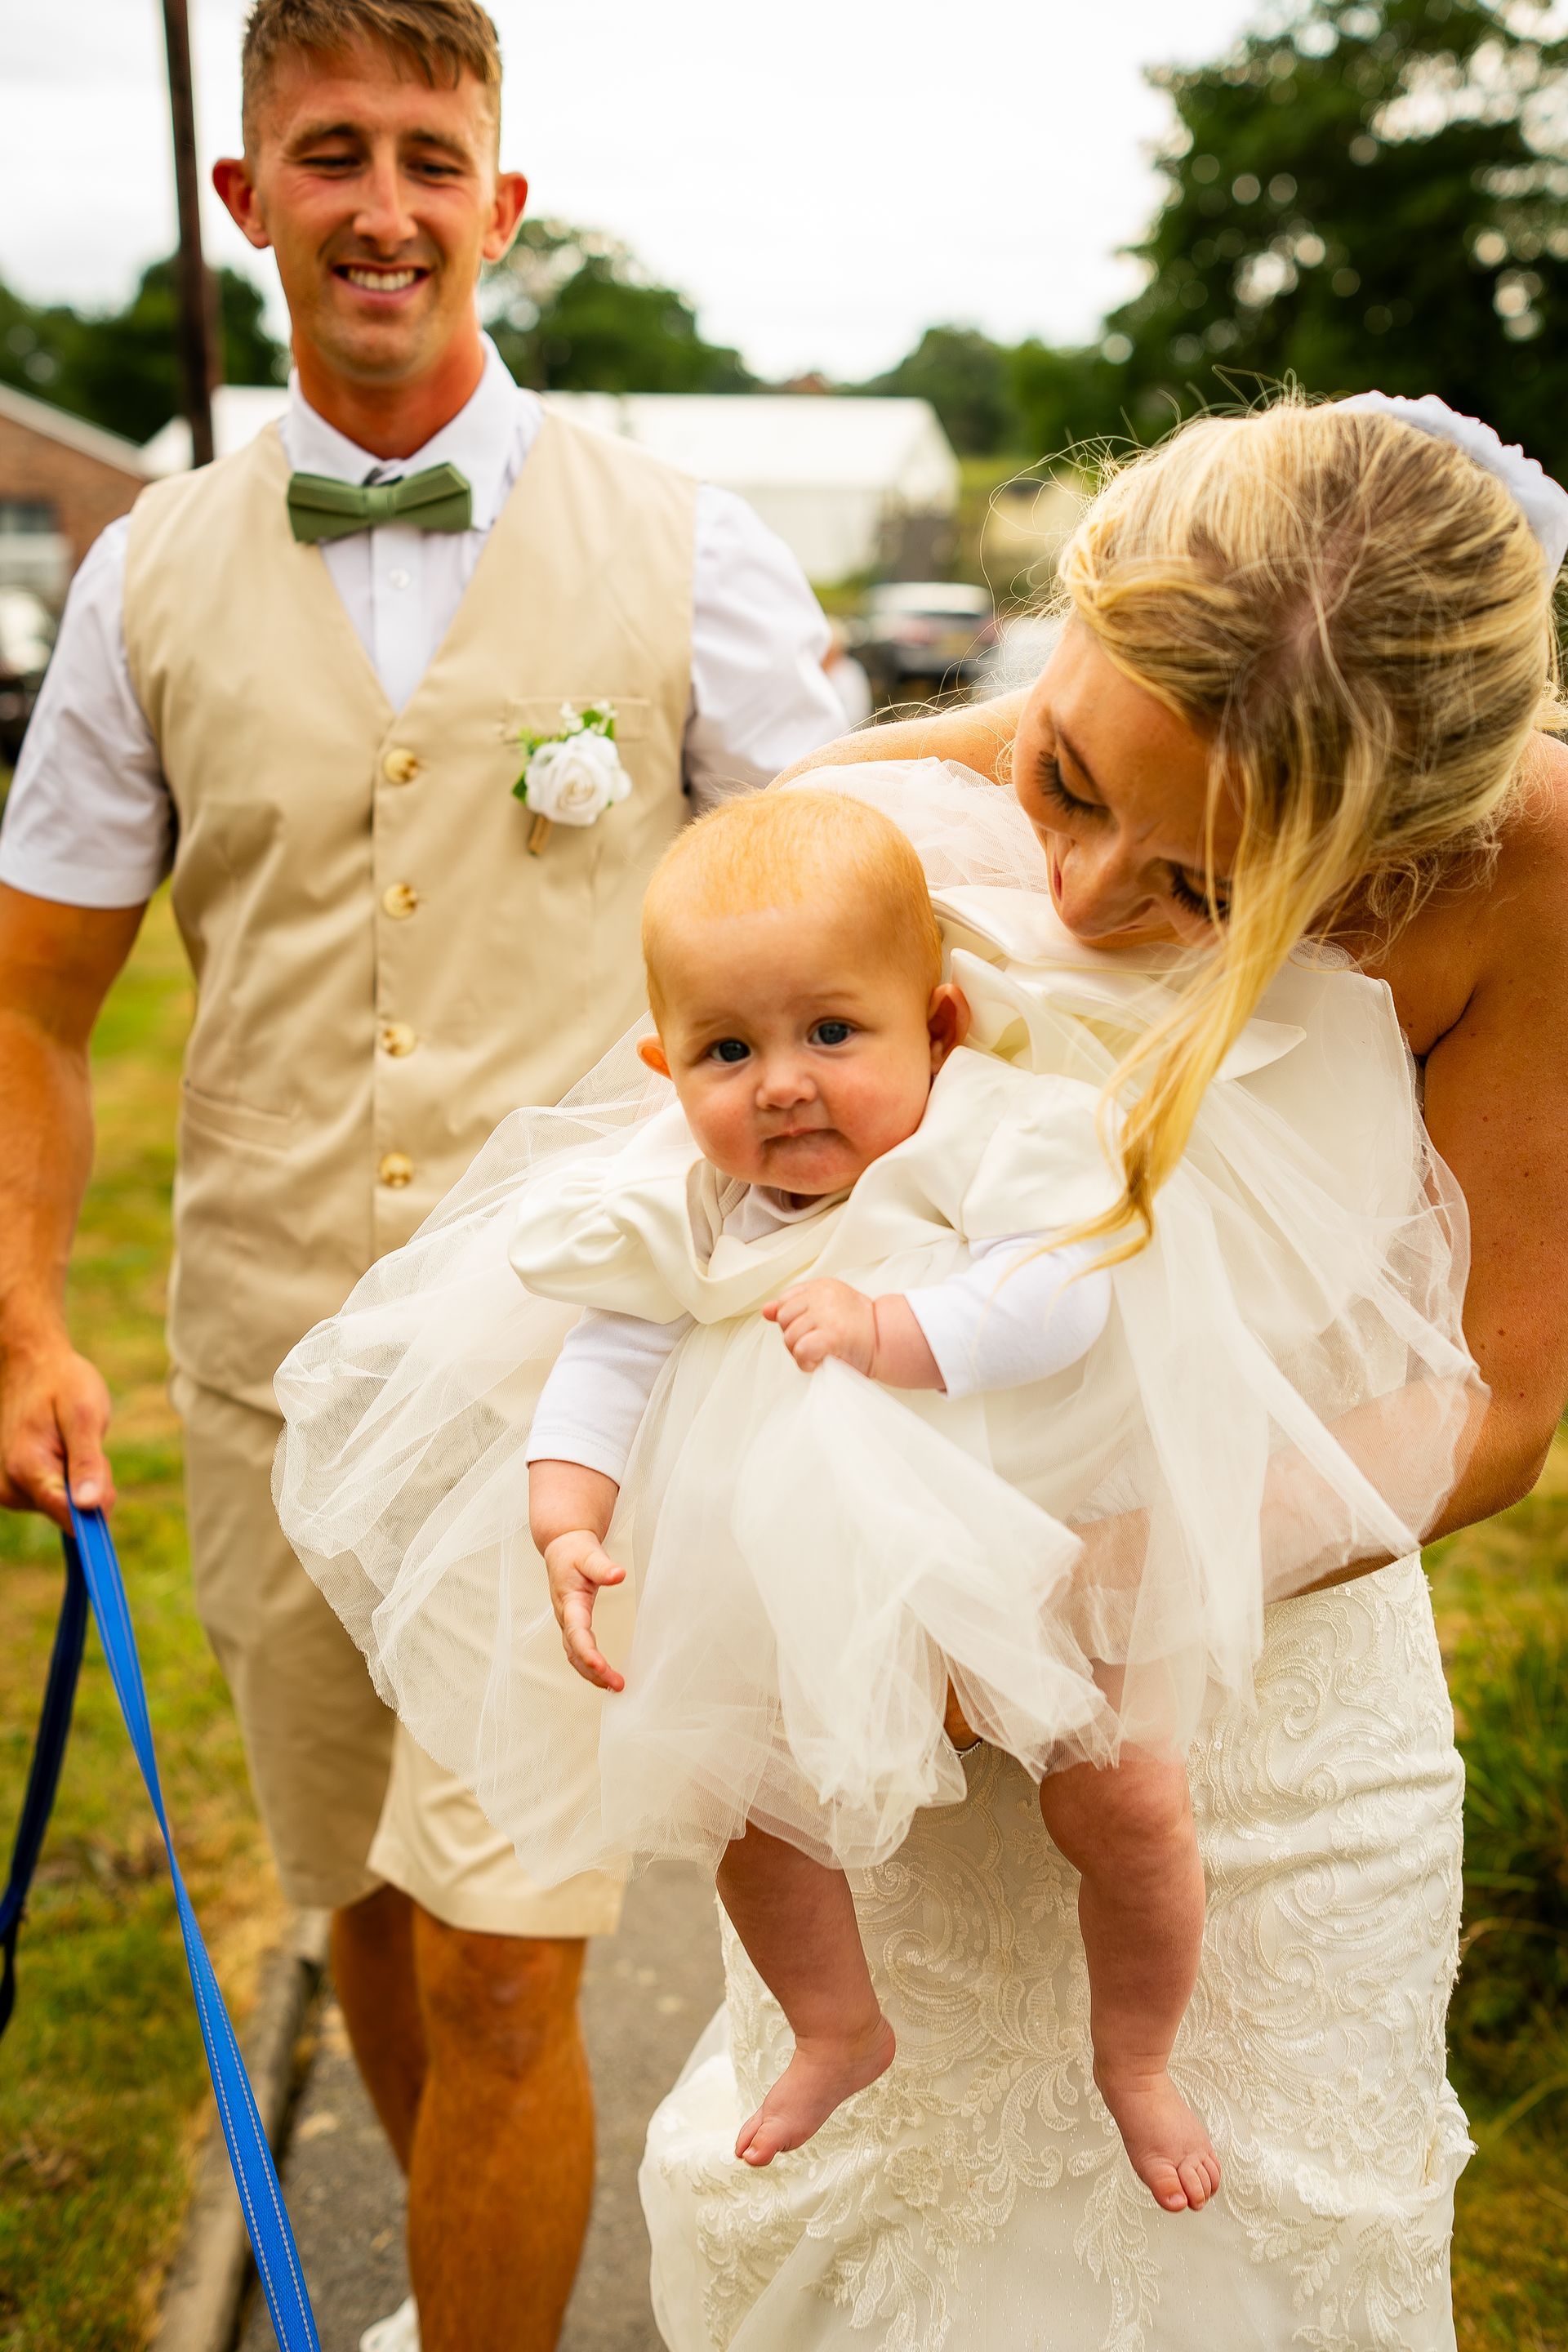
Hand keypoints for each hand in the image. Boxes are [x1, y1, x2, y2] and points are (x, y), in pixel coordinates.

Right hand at [0, 1330, 115, 1532]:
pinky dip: (67, 1478)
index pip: (68, 1517)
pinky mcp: (14, 1489)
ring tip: (70, 1440)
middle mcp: (10, 1488)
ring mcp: (9, 1491)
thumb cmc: (62, 1385)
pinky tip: (60, 1449)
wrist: (31, 1365)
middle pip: (72, 1512)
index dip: (96, 1517)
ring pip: (66, 1506)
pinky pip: (56, 1498)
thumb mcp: (85, 1416)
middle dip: (91, 1485)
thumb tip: (89, 1507)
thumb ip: (87, 1463)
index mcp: (27, 1470)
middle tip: (85, 1443)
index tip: (109, 1500)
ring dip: (79, 1480)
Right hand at [544, 1530, 626, 1691]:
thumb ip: (603, 1567)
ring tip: (614, 1686)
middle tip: (617, 1685)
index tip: (602, 1667)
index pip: (577, 1633)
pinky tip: (604, 1674)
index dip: (588, 1652)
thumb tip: (619, 1575)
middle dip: (594, 1672)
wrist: (561, 1547)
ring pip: (575, 1656)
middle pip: (575, 1652)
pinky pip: (578, 1651)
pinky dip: (589, 1666)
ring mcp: (567, 1622)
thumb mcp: (589, 1554)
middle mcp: (565, 1616)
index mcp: (569, 1602)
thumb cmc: (574, 1551)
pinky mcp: (573, 1624)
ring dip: (592, 1674)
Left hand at [765, 1279, 876, 1375]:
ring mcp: (827, 1314)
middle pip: (784, 1319)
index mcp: (822, 1286)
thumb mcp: (828, 1309)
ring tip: (820, 1354)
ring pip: (790, 1337)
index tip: (809, 1330)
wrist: (888, 1340)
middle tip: (816, 1345)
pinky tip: (818, 1362)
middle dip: (794, 1337)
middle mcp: (822, 1296)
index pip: (785, 1301)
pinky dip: (805, 1362)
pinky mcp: (832, 1334)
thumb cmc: (859, 1329)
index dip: (791, 1321)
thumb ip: (797, 1306)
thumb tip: (766, 1311)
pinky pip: (800, 1350)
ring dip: (800, 1353)